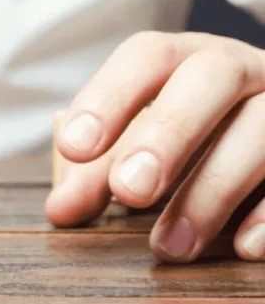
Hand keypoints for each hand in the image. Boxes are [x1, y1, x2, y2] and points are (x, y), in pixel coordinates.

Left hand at [45, 31, 264, 262]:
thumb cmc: (194, 136)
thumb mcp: (142, 146)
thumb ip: (98, 174)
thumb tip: (60, 209)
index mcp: (186, 59)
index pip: (147, 56)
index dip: (108, 96)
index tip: (73, 147)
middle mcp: (242, 69)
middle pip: (212, 76)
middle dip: (168, 132)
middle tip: (128, 189)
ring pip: (264, 127)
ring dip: (213, 190)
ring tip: (169, 246)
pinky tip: (242, 248)